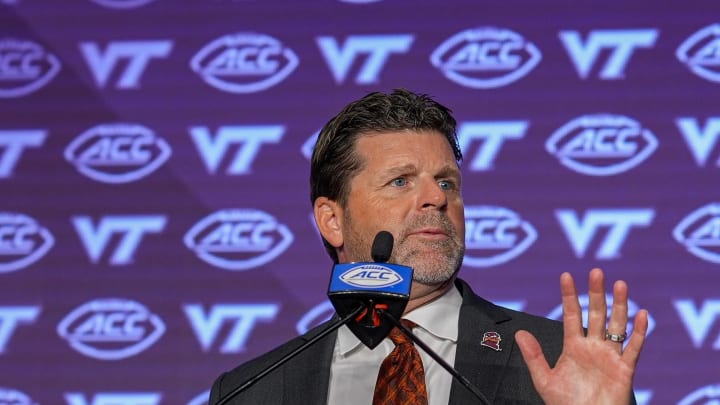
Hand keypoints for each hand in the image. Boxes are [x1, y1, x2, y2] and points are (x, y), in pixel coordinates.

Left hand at [515, 268, 647, 404]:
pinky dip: (639, 332)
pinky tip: (641, 314)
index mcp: (574, 346)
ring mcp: (610, 357)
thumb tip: (519, 333)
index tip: (566, 276)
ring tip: (620, 284)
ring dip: (619, 305)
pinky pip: (633, 348)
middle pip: (596, 314)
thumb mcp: (544, 380)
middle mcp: (593, 347)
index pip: (572, 315)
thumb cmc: (564, 404)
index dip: (569, 296)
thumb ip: (533, 356)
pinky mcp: (624, 370)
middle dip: (596, 293)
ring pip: (617, 325)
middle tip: (596, 272)